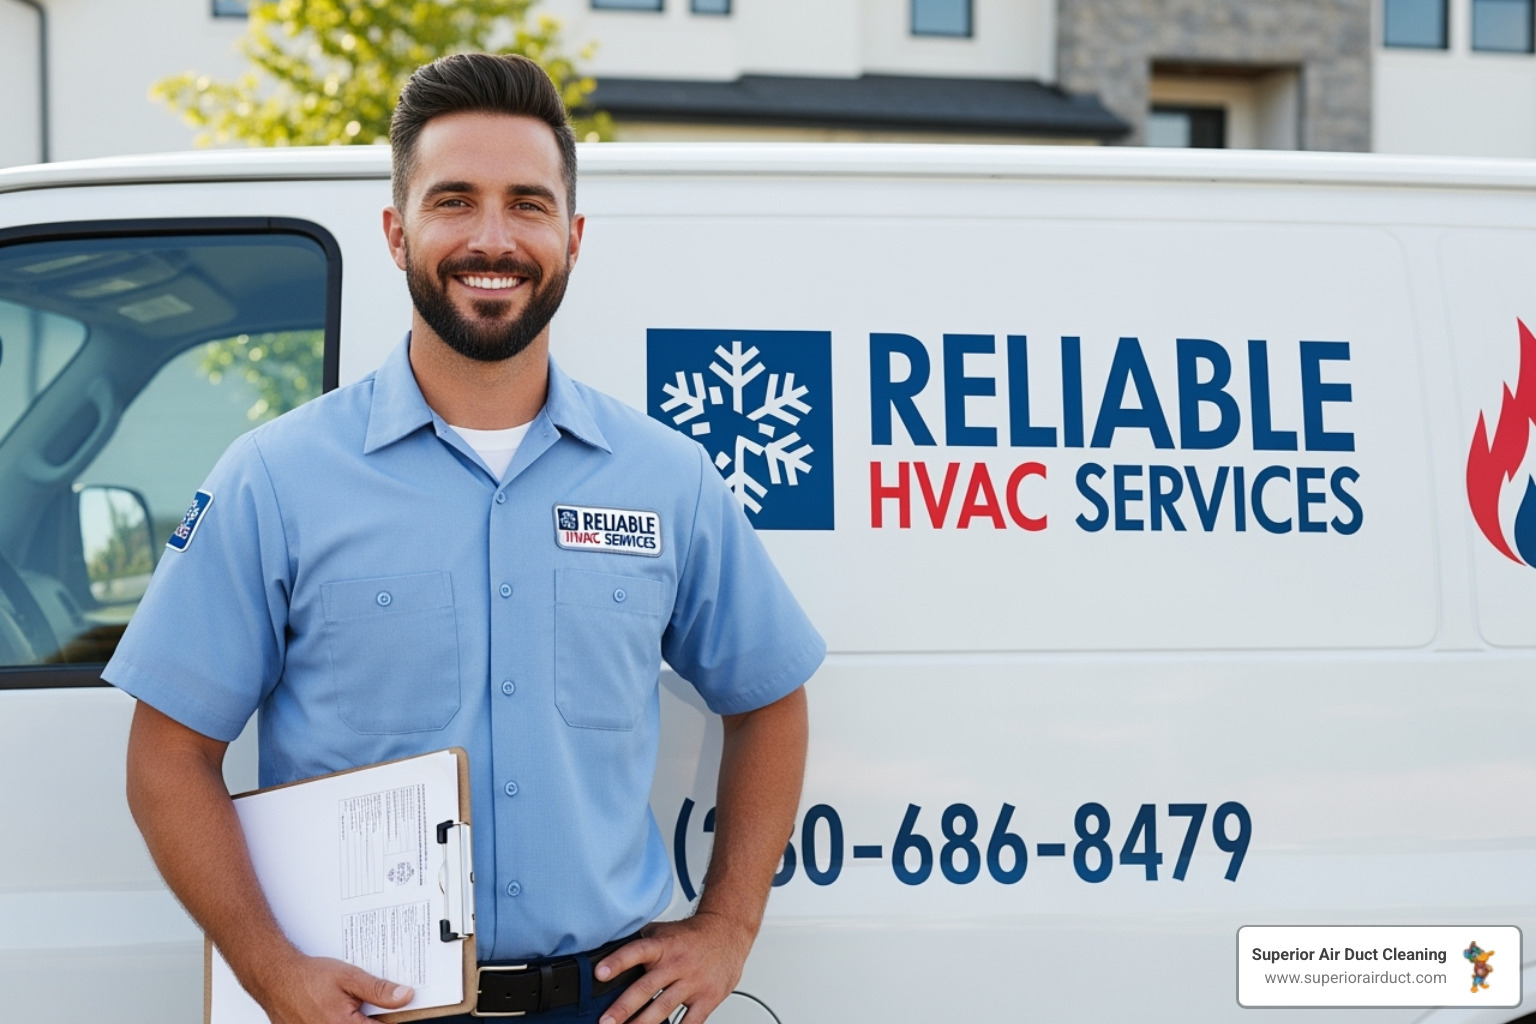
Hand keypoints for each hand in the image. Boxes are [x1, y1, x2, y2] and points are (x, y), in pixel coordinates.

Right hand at [246, 950, 414, 1023]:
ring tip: (349, 1006)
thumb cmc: (308, 978)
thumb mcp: (349, 977)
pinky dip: (342, 1021)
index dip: (394, 1019)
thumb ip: (379, 990)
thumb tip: (405, 996)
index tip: (401, 1012)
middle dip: (373, 1018)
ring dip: (356, 1019)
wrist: (276, 979)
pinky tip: (338, 1010)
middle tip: (365, 1004)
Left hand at [594, 912, 753, 1023]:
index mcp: (662, 945)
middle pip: (646, 987)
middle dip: (623, 1007)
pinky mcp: (707, 998)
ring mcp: (693, 982)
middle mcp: (677, 964)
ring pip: (664, 1008)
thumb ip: (639, 943)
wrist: (727, 932)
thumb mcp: (662, 931)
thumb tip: (607, 951)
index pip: (637, 951)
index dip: (617, 961)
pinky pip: (690, 1021)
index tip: (599, 973)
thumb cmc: (691, 936)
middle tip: (605, 1021)